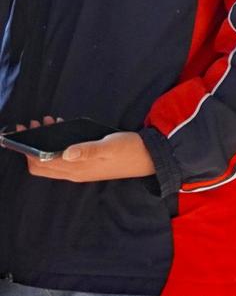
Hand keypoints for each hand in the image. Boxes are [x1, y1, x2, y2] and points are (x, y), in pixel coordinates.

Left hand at [18, 117, 153, 182]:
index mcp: (77, 169)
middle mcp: (75, 172)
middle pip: (42, 164)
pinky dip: (57, 146)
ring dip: (45, 144)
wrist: (151, 157)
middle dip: (33, 146)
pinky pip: (64, 158)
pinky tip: (63, 131)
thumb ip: (88, 150)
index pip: (40, 165)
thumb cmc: (131, 149)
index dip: (28, 150)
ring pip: (52, 160)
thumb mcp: (110, 145)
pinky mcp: (88, 165)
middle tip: (33, 124)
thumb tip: (65, 152)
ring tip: (47, 123)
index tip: (24, 131)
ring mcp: (81, 170)